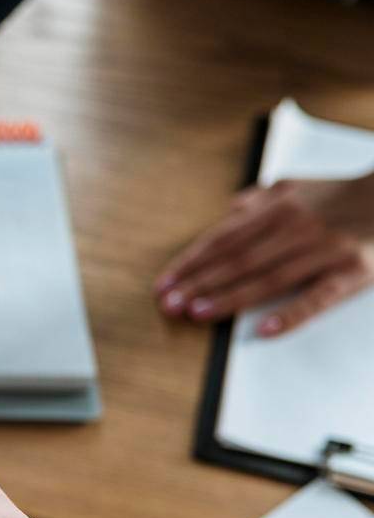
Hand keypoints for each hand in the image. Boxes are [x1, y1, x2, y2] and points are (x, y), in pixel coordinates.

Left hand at [155, 174, 373, 335]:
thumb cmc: (342, 196)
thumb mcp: (298, 186)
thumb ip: (262, 198)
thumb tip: (231, 208)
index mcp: (279, 209)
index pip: (223, 239)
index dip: (191, 262)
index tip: (164, 284)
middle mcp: (297, 229)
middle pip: (238, 260)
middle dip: (199, 283)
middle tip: (169, 305)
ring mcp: (325, 251)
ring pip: (268, 279)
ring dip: (230, 297)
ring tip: (198, 314)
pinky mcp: (352, 273)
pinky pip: (318, 298)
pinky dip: (291, 315)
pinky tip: (263, 331)